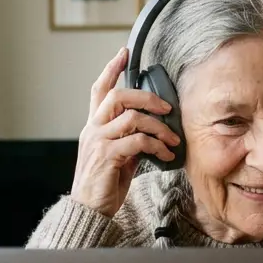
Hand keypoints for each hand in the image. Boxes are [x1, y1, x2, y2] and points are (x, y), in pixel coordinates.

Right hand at [69, 47, 181, 216]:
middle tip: (167, 108)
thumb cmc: (103, 185)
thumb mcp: (117, 158)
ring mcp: (98, 141)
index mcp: (94, 126)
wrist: (89, 210)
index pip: (99, 90)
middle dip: (147, 97)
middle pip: (118, 96)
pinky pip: (137, 141)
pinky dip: (156, 146)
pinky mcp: (107, 156)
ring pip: (132, 117)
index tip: (125, 52)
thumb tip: (151, 133)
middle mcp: (93, 129)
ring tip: (173, 139)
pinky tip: (165, 155)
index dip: (111, 69)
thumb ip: (129, 140)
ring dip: (159, 127)